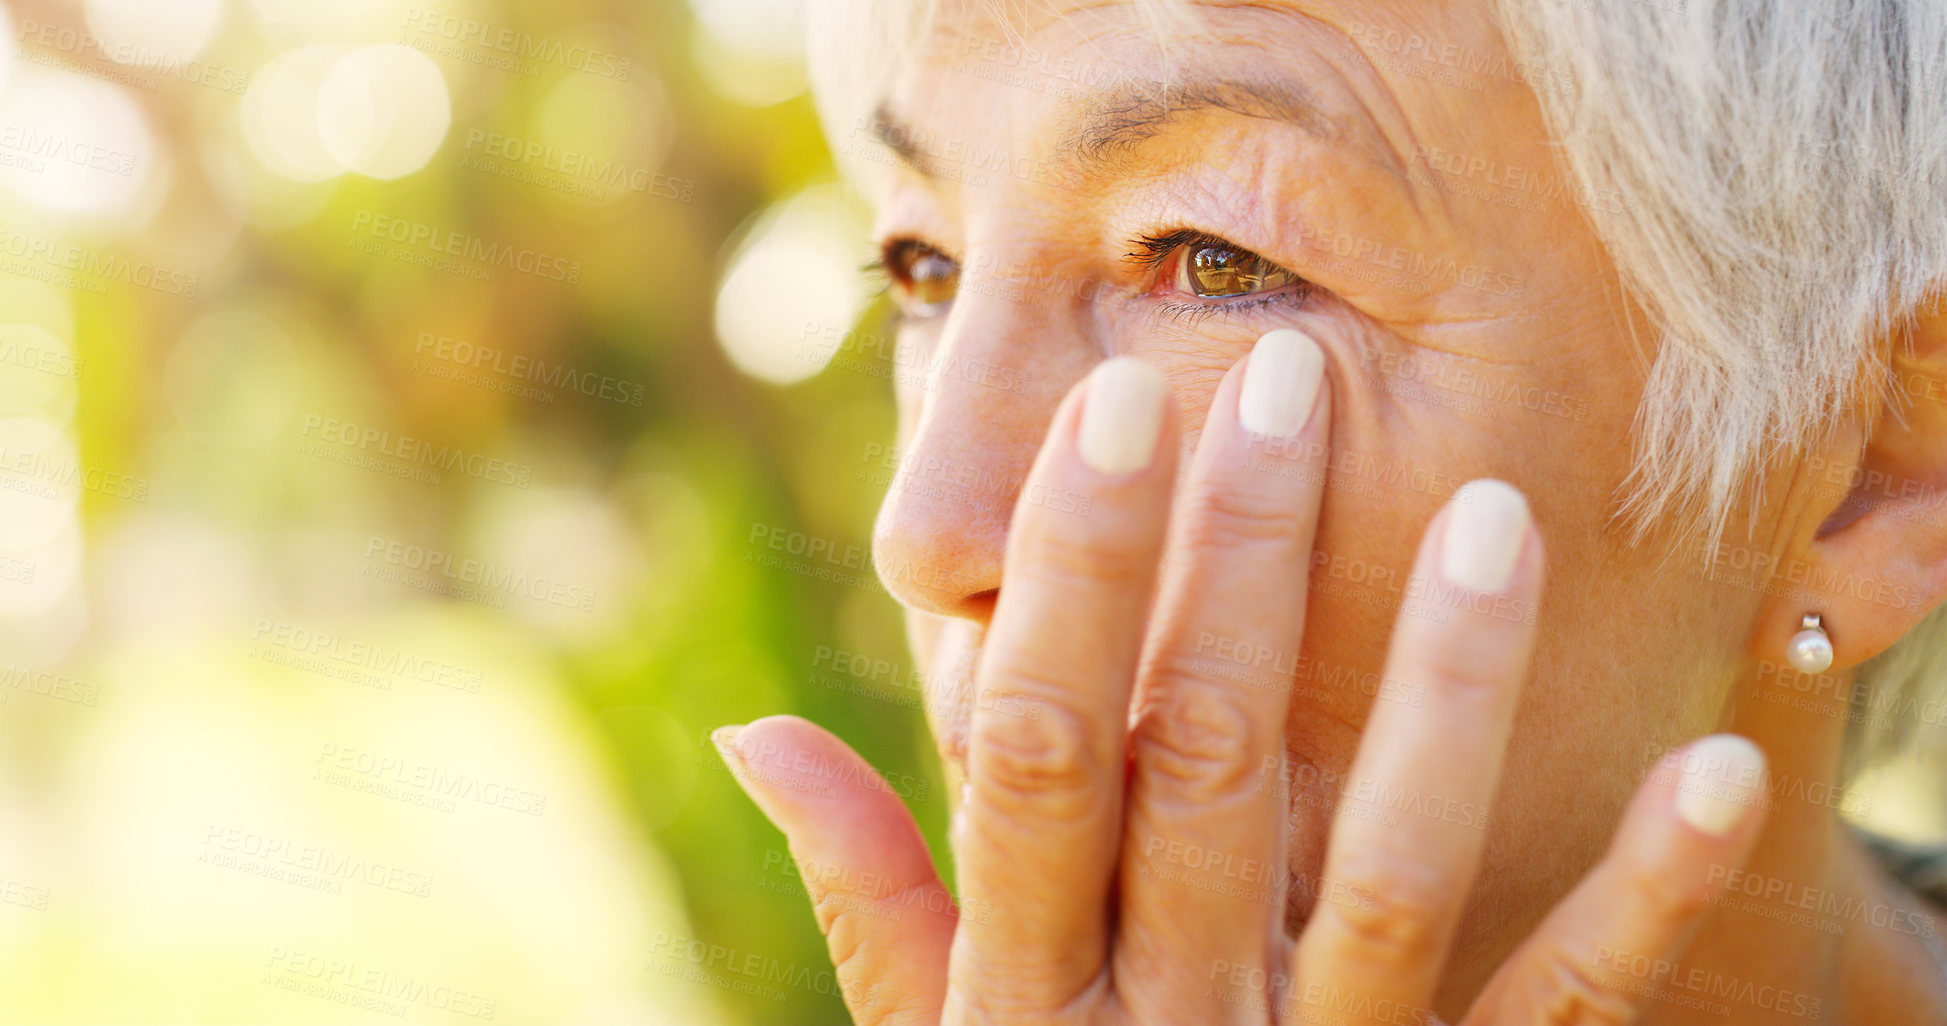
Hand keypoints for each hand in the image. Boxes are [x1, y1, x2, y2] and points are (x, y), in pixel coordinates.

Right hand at [717, 332, 1769, 1024]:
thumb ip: (870, 898)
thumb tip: (754, 733)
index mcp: (1029, 989)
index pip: (1042, 749)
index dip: (1073, 576)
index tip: (1113, 404)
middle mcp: (1169, 1022)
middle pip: (1205, 768)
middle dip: (1241, 569)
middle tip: (1281, 378)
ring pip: (1387, 870)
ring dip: (1445, 695)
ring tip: (1500, 519)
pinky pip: (1555, 1013)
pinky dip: (1640, 898)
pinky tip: (1715, 768)